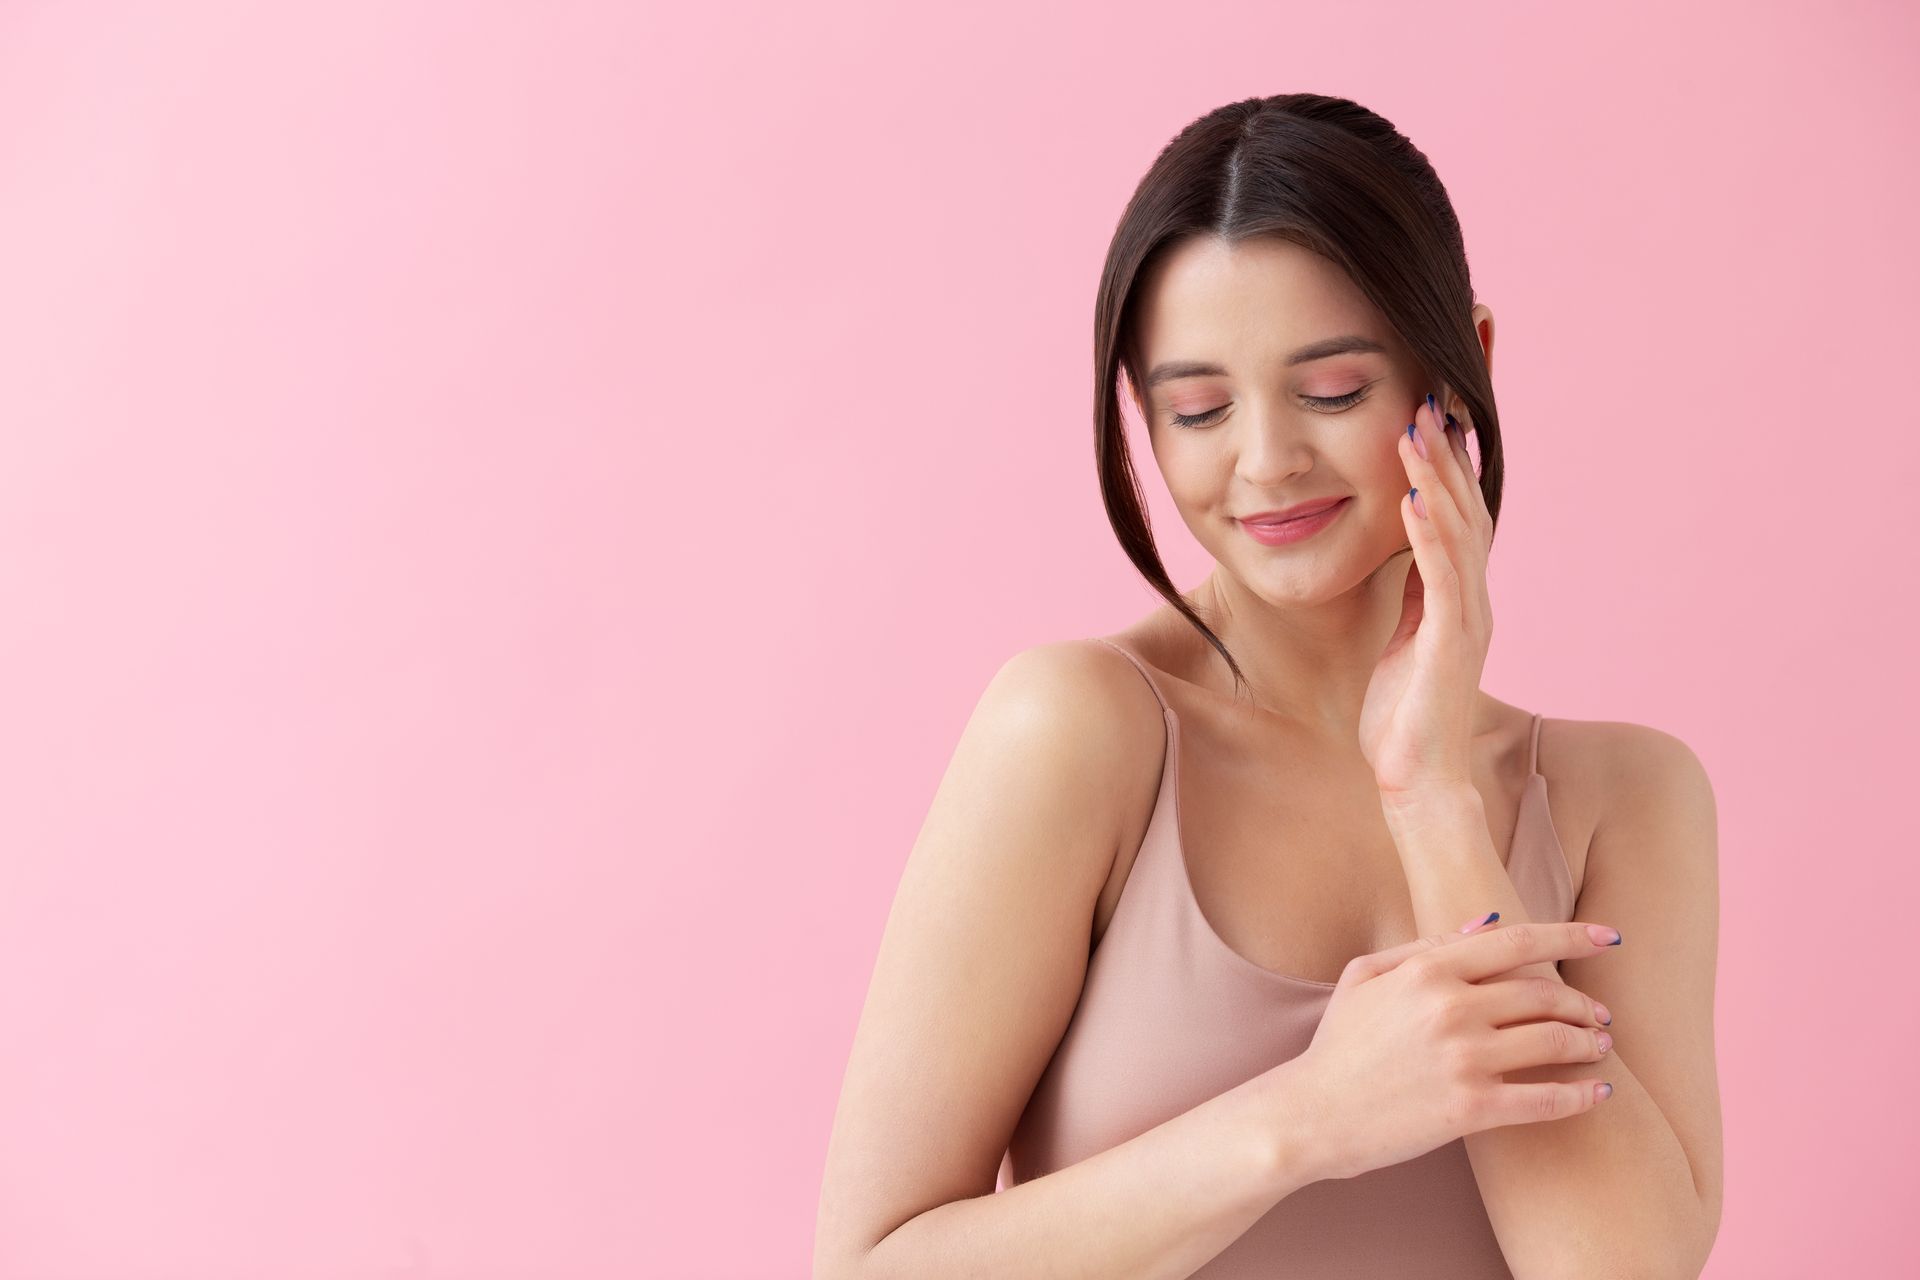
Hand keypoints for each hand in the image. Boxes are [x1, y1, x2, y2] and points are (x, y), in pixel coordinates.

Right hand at [1284, 914, 1621, 1182]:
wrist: (1312, 1114)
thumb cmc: (1337, 1045)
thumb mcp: (1364, 976)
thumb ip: (1424, 945)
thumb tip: (1486, 924)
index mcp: (1428, 970)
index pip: (1517, 941)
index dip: (1572, 936)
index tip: (1609, 936)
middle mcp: (1451, 1008)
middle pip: (1545, 993)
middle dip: (1585, 1003)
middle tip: (1601, 1014)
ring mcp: (1464, 1059)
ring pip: (1556, 1041)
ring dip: (1590, 1043)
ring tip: (1601, 1047)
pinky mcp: (1472, 1109)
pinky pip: (1546, 1099)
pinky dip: (1581, 1096)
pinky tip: (1598, 1094)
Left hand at [1358, 391, 1494, 798]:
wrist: (1417, 780)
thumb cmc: (1403, 716)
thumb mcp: (1404, 636)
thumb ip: (1413, 592)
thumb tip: (1406, 545)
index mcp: (1458, 595)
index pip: (1458, 512)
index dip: (1447, 461)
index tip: (1428, 409)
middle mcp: (1472, 598)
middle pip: (1465, 507)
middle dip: (1446, 451)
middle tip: (1427, 394)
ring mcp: (1467, 618)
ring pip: (1456, 531)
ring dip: (1435, 477)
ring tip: (1415, 428)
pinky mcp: (1451, 642)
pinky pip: (1441, 577)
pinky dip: (1429, 534)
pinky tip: (1414, 499)